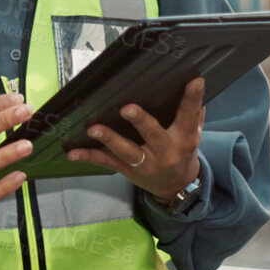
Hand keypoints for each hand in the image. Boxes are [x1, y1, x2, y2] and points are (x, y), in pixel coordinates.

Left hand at [66, 77, 205, 199]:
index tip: (194, 81)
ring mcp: (146, 163)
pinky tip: (72, 153)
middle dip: (140, 122)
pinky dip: (89, 157)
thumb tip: (196, 83)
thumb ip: (194, 113)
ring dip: (109, 139)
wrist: (176, 187)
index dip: (192, 98)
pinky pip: (107, 162)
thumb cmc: (182, 152)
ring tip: (94, 129)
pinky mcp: (128, 170)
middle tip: (127, 108)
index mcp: (184, 139)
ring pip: (127, 151)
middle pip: (153, 135)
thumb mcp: (193, 135)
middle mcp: (165, 152)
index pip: (189, 116)